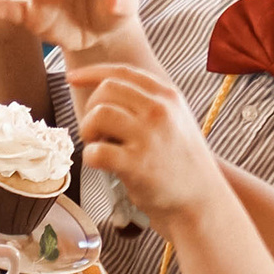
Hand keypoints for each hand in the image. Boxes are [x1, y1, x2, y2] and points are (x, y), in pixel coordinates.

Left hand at [72, 57, 231, 225]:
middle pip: (106, 90)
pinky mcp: (136, 165)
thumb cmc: (181, 163)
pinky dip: (90, 157)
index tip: (72, 78)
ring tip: (98, 145)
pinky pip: (95, 151)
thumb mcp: (176, 120)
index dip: (92, 73)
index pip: (122, 72)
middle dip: (91, 109)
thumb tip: (105, 89)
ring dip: (88, 131)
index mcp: (168, 96)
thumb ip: (150, 102)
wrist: (201, 201)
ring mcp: (148, 137)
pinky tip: (101, 165)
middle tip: (96, 131)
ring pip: (97, 115)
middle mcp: (159, 111)